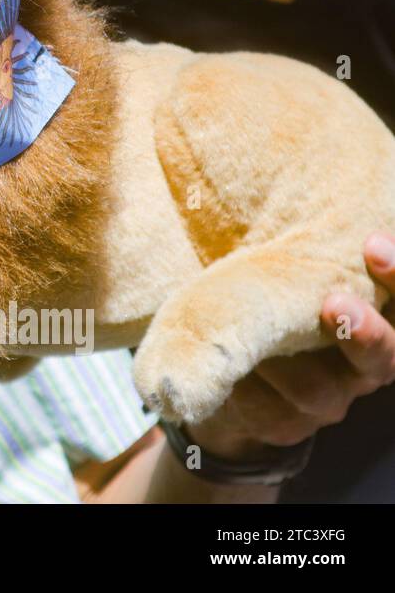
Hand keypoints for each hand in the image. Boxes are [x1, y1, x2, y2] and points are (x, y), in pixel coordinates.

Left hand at [188, 232, 394, 460]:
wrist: (225, 380)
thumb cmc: (265, 309)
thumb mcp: (286, 280)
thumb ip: (301, 258)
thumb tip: (297, 175)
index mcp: (374, 323)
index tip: (375, 243)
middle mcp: (363, 368)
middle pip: (385, 357)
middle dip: (364, 332)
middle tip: (335, 302)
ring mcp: (328, 404)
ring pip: (314, 388)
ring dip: (274, 357)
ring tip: (238, 331)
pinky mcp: (284, 427)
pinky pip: (267, 409)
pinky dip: (240, 382)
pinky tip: (224, 367)